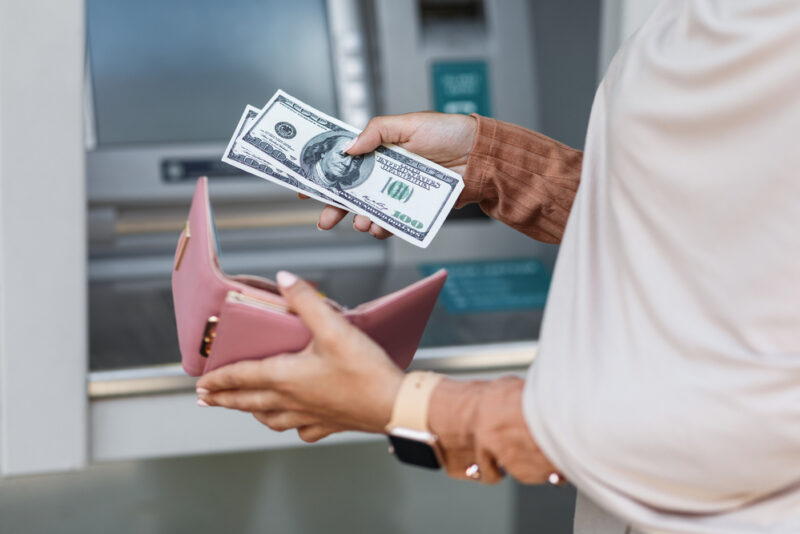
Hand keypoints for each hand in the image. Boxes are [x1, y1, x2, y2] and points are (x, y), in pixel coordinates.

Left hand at [196, 271, 403, 441]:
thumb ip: (306, 301)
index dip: (218, 379)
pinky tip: (294, 422)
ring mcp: (310, 416)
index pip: (241, 377)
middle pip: (248, 401)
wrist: (394, 404)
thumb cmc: (365, 371)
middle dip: (224, 399)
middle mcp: (292, 400)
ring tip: (246, 409)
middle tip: (207, 400)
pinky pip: (301, 429)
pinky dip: (290, 425)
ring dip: (252, 412)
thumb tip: (284, 279)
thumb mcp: (333, 328)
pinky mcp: (329, 424)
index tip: (201, 383)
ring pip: (270, 418)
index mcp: (286, 377)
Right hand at [307, 112, 477, 238]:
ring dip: (360, 219)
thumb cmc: (448, 133)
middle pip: (352, 192)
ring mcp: (399, 191)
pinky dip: (383, 227)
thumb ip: (375, 133)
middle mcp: (386, 172)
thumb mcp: (407, 124)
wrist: (479, 155)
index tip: (306, 187)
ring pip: (371, 210)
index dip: (325, 174)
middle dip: (335, 207)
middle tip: (324, 220)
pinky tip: (379, 228)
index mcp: (379, 149)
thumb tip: (347, 148)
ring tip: (361, 222)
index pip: (345, 162)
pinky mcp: (415, 208)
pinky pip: (394, 222)